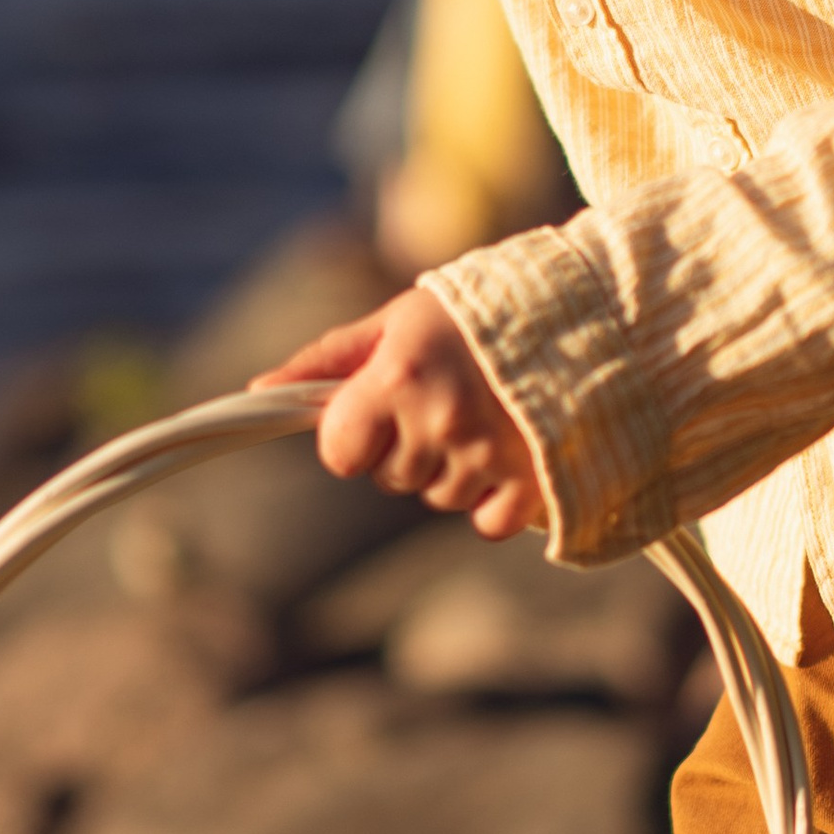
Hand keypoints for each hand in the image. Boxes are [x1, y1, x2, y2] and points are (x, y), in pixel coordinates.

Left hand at [261, 288, 545, 538]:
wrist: (573, 311)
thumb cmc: (470, 315)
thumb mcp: (393, 322)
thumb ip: (326, 360)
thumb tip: (260, 390)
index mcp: (397, 379)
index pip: (339, 452)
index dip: (352, 434)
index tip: (377, 408)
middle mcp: (439, 421)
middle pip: (389, 478)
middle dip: (404, 447)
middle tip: (440, 401)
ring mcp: (488, 455)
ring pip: (436, 498)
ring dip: (448, 470)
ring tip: (478, 418)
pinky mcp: (532, 480)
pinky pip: (486, 523)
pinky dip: (491, 501)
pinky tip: (503, 456)